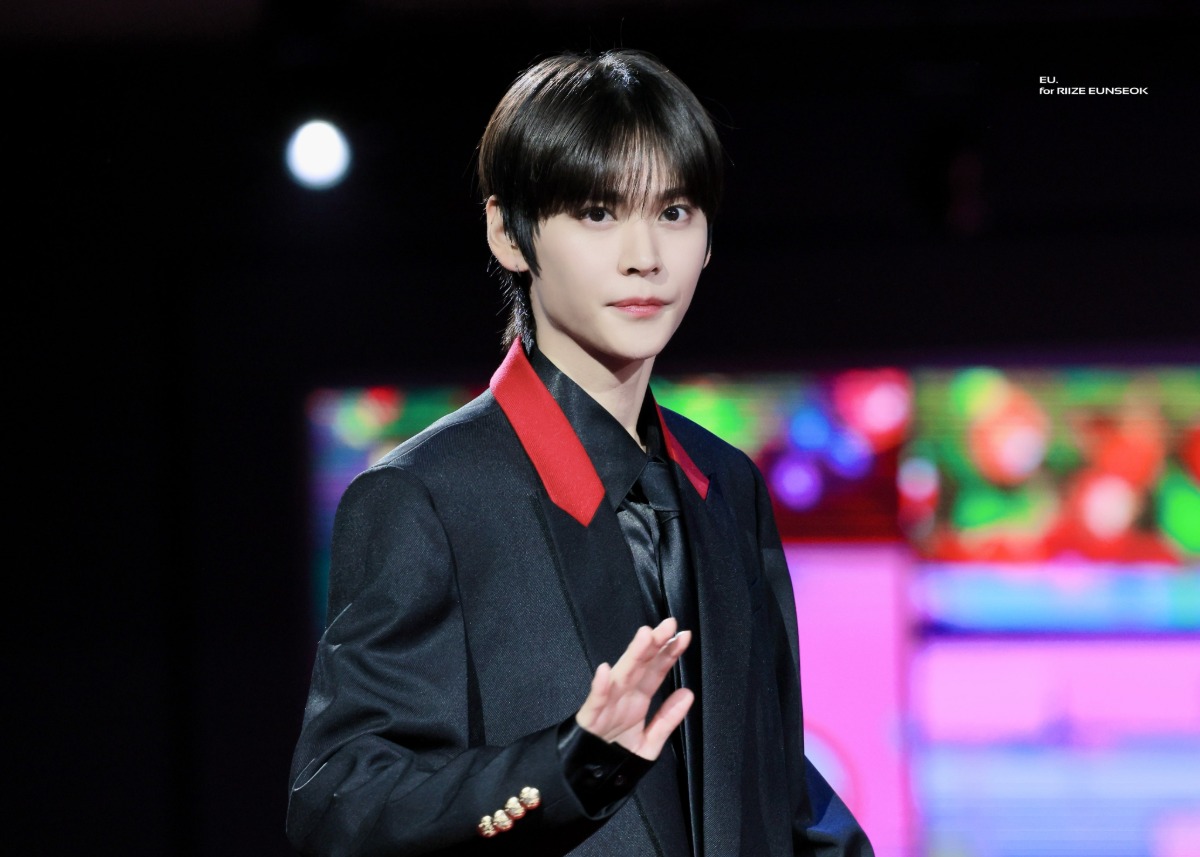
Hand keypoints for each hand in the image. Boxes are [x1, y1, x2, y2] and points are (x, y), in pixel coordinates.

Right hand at [574, 617, 693, 760]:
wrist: (588, 780)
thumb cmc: (616, 757)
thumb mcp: (650, 742)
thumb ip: (668, 718)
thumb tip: (688, 693)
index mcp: (637, 699)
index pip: (656, 670)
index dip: (669, 653)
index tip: (684, 636)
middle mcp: (623, 696)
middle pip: (640, 665)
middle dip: (654, 644)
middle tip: (669, 625)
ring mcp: (607, 704)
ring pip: (621, 675)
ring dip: (632, 655)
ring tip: (645, 637)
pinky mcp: (590, 719)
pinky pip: (596, 701)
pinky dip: (600, 687)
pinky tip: (605, 671)